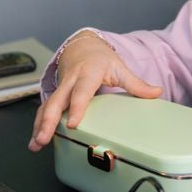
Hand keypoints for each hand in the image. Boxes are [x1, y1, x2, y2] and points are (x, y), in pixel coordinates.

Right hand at [28, 33, 161, 151]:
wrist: (82, 47)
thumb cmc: (101, 59)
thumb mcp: (119, 67)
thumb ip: (136, 83)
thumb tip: (157, 92)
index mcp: (87, 73)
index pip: (82, 92)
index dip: (77, 107)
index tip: (73, 124)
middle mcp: (70, 81)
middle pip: (57, 102)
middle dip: (49, 121)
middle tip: (44, 138)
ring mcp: (60, 88)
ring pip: (47, 107)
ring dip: (40, 126)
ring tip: (36, 145)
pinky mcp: (55, 95)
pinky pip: (44, 110)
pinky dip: (38, 125)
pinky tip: (35, 141)